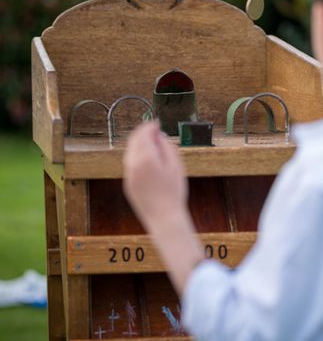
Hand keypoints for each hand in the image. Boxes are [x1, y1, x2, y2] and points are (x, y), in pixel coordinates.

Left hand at [123, 121, 203, 293]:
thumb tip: (159, 136)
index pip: (143, 134)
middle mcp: (133, 165)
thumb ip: (167, 147)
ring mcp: (128, 175)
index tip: (156, 122)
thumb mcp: (177, 166)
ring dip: (138, 144)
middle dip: (142, 133)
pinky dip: (136, 156)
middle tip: (153, 129)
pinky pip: (130, 164)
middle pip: (133, 141)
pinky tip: (147, 159)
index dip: (150, 126)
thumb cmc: (174, 192)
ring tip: (151, 143)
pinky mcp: (128, 184)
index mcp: (146, 158)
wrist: (164, 218)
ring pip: (129, 152)